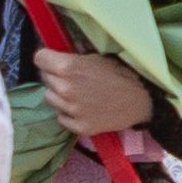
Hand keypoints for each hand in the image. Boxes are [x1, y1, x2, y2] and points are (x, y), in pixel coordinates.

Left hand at [32, 49, 154, 139]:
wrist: (141, 99)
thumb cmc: (120, 73)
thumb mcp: (95, 57)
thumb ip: (72, 59)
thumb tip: (54, 56)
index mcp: (68, 67)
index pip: (39, 59)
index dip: (47, 58)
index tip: (52, 61)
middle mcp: (65, 88)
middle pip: (44, 78)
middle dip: (54, 76)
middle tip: (72, 77)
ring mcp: (71, 110)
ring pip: (49, 98)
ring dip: (59, 94)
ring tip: (78, 93)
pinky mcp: (79, 126)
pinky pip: (61, 117)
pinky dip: (68, 113)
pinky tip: (82, 107)